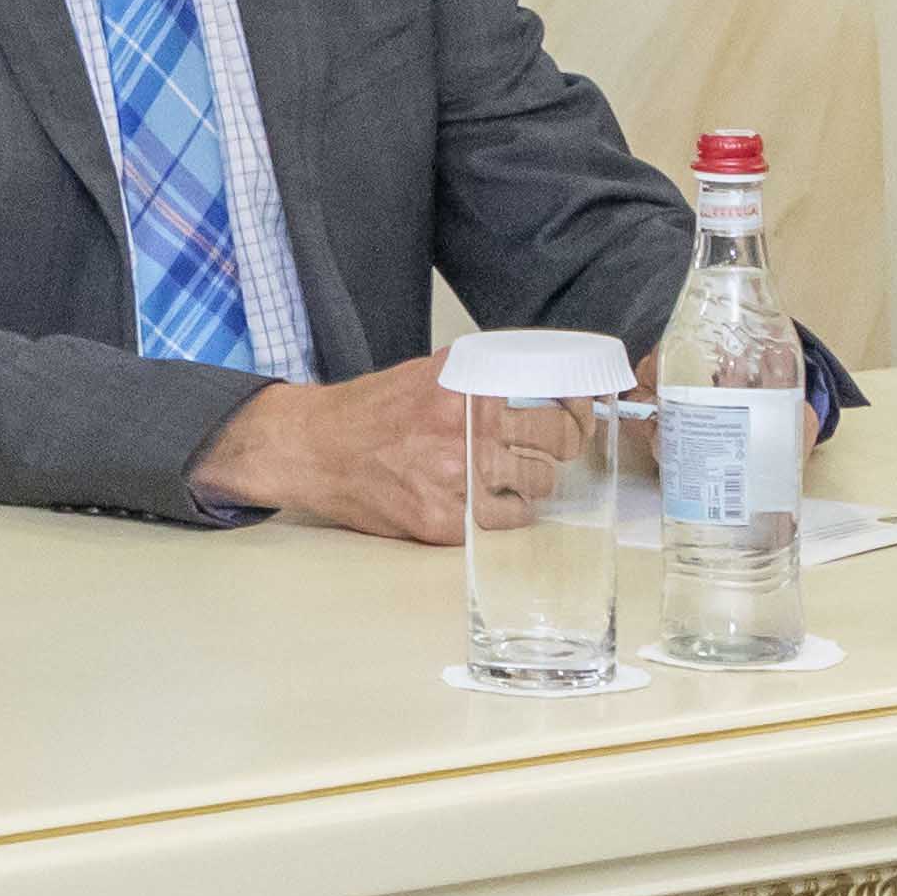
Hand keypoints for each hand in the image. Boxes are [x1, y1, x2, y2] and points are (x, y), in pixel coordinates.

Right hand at [191, 352, 577, 548]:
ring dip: (532, 481)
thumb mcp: (429, 373)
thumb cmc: (370, 411)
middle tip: (548, 448)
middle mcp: (467, 434)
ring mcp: (457, 482)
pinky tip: (485, 498)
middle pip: (558, 446)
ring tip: (510, 474)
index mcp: (469, 391)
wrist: (313, 449)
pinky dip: (503, 511)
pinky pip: (503, 520)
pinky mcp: (443, 523)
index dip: (579, 411)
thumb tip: (541, 376)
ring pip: (538, 487)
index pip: (556, 403)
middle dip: (562, 447)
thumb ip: (482, 375)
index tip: (583, 414)